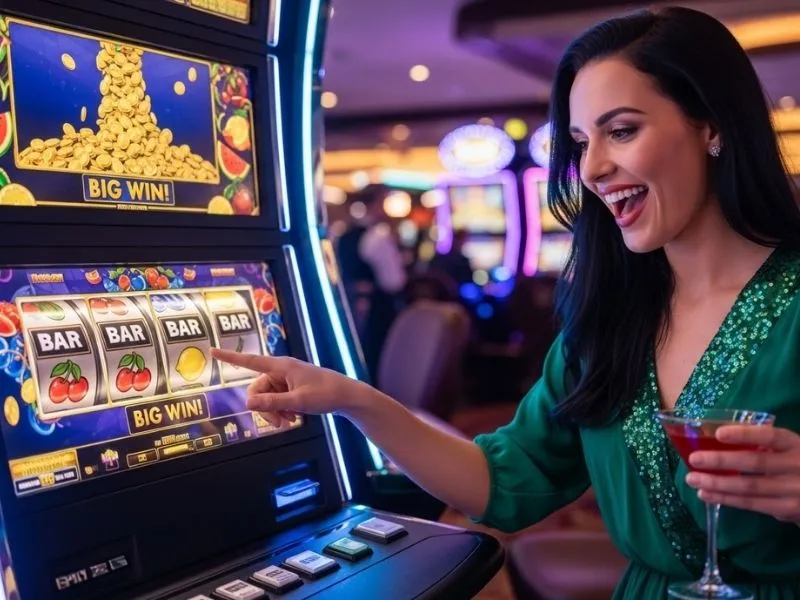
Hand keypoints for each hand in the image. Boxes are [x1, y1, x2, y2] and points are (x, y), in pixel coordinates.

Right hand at [211, 349, 374, 427]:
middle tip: (278, 424)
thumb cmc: (326, 394)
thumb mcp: (298, 401)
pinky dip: (281, 410)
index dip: (230, 357)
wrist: (346, 396)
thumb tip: (248, 403)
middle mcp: (281, 370)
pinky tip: (292, 418)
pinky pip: (276, 399)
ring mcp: (286, 379)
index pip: (250, 361)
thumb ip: (273, 403)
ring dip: (274, 411)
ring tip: (289, 421)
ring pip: (266, 397)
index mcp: (282, 366)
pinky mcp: (291, 387)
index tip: (212, 350)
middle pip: (258, 389)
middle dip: (264, 408)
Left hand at [685, 425, 799, 522]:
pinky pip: (752, 504)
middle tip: (694, 459)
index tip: (719, 433)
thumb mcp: (791, 450)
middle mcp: (796, 466)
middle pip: (755, 462)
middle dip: (721, 461)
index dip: (745, 434)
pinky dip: (726, 499)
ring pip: (750, 487)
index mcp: (795, 445)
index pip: (770, 436)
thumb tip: (721, 436)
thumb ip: (768, 445)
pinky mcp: (788, 510)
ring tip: (692, 478)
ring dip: (718, 483)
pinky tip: (707, 494)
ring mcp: (793, 490)